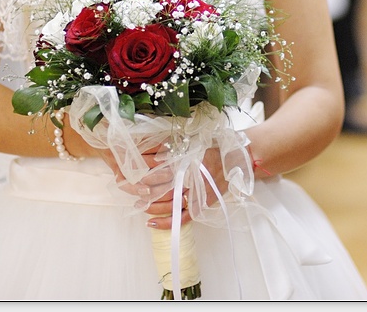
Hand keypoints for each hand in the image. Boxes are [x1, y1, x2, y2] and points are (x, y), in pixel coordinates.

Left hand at [103, 143, 228, 227]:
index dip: (147, 176)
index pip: (163, 172)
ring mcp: (196, 195)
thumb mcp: (193, 143)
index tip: (134, 176)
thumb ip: (173, 147)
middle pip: (162, 189)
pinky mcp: (201, 206)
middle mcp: (191, 180)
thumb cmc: (214, 148)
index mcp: (189, 163)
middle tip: (130, 190)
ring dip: (151, 206)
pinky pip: (181, 219)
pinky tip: (150, 223)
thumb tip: (152, 149)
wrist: (237, 160)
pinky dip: (165, 223)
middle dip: (144, 191)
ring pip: (169, 205)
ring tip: (138, 205)